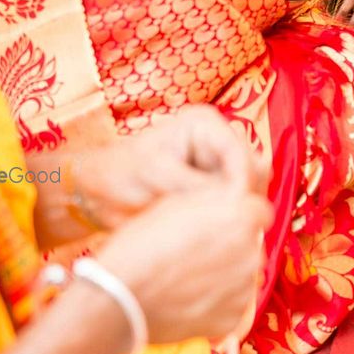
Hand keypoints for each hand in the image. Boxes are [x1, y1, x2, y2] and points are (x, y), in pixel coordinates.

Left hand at [73, 106, 267, 229]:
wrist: (98, 192)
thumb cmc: (119, 176)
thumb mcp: (157, 177)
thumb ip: (199, 187)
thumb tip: (235, 203)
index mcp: (205, 124)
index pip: (243, 156)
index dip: (242, 187)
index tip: (233, 216)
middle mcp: (219, 138)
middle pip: (255, 171)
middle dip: (243, 198)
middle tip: (226, 226)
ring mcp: (219, 163)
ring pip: (251, 189)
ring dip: (238, 209)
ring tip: (217, 229)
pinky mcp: (216, 185)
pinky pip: (236, 201)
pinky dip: (229, 216)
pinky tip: (212, 229)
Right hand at [98, 186, 272, 342]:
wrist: (120, 297)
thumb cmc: (141, 245)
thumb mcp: (176, 203)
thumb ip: (214, 199)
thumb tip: (233, 200)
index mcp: (241, 218)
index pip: (259, 212)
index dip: (239, 215)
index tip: (220, 222)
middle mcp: (251, 253)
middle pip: (250, 245)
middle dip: (230, 247)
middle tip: (195, 253)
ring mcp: (244, 289)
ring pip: (242, 276)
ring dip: (224, 276)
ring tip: (186, 279)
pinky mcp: (233, 319)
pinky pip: (231, 306)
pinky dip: (215, 304)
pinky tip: (186, 299)